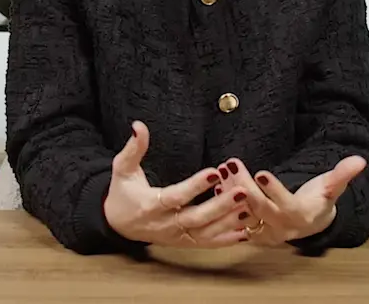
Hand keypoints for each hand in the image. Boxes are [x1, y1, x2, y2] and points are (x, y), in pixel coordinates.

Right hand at [104, 121, 251, 247]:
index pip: (175, 196)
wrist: (118, 224)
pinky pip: (207, 244)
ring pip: (205, 234)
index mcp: (149, 206)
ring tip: (249, 207)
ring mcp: (175, 237)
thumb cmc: (123, 193)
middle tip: (242, 191)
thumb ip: (133, 149)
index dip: (195, 186)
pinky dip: (226, 240)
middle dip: (220, 206)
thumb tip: (138, 125)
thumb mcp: (122, 169)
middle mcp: (165, 225)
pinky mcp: (183, 243)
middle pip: (195, 219)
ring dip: (228, 222)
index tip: (215, 172)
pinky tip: (245, 231)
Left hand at [215, 155, 365, 245]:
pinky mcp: (251, 231)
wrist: (309, 223)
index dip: (273, 189)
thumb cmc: (319, 200)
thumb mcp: (332, 187)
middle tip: (232, 164)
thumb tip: (360, 160)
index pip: (285, 204)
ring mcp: (263, 231)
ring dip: (230, 192)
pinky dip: (225, 200)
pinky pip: (235, 218)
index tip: (261, 172)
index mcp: (299, 215)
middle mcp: (279, 227)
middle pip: (258, 208)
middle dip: (243, 186)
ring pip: (243, 212)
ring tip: (222, 169)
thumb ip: (343, 174)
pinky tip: (216, 183)